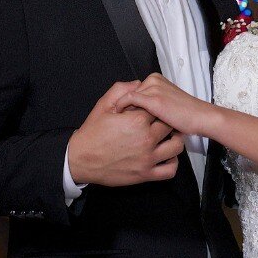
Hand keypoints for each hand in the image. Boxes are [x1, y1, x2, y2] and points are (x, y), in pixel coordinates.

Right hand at [67, 80, 184, 185]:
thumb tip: (138, 84)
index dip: (155, 106)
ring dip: (175, 139)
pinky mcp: (146, 174)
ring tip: (168, 137)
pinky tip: (165, 155)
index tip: (150, 108)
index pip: (158, 107)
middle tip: (160, 120)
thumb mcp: (103, 106)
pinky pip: (170, 170)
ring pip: (176, 146)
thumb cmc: (92, 134)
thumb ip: (121, 90)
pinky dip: (173, 162)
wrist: (81, 159)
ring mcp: (147, 158)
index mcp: (137, 120)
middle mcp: (146, 139)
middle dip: (167, 120)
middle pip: (170, 124)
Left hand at [113, 73, 215, 135]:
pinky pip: (129, 99)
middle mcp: (153, 80)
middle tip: (113, 120)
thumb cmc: (186, 115)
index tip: (116, 115)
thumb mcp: (166, 103)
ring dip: (120, 108)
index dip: (124, 103)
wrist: (200, 118)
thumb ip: (151, 102)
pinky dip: (121, 108)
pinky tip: (119, 120)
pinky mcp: (153, 98)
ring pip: (126, 95)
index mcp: (156, 79)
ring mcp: (153, 88)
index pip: (132, 89)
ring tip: (114, 122)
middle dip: (120, 105)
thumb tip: (133, 110)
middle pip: (128, 91)